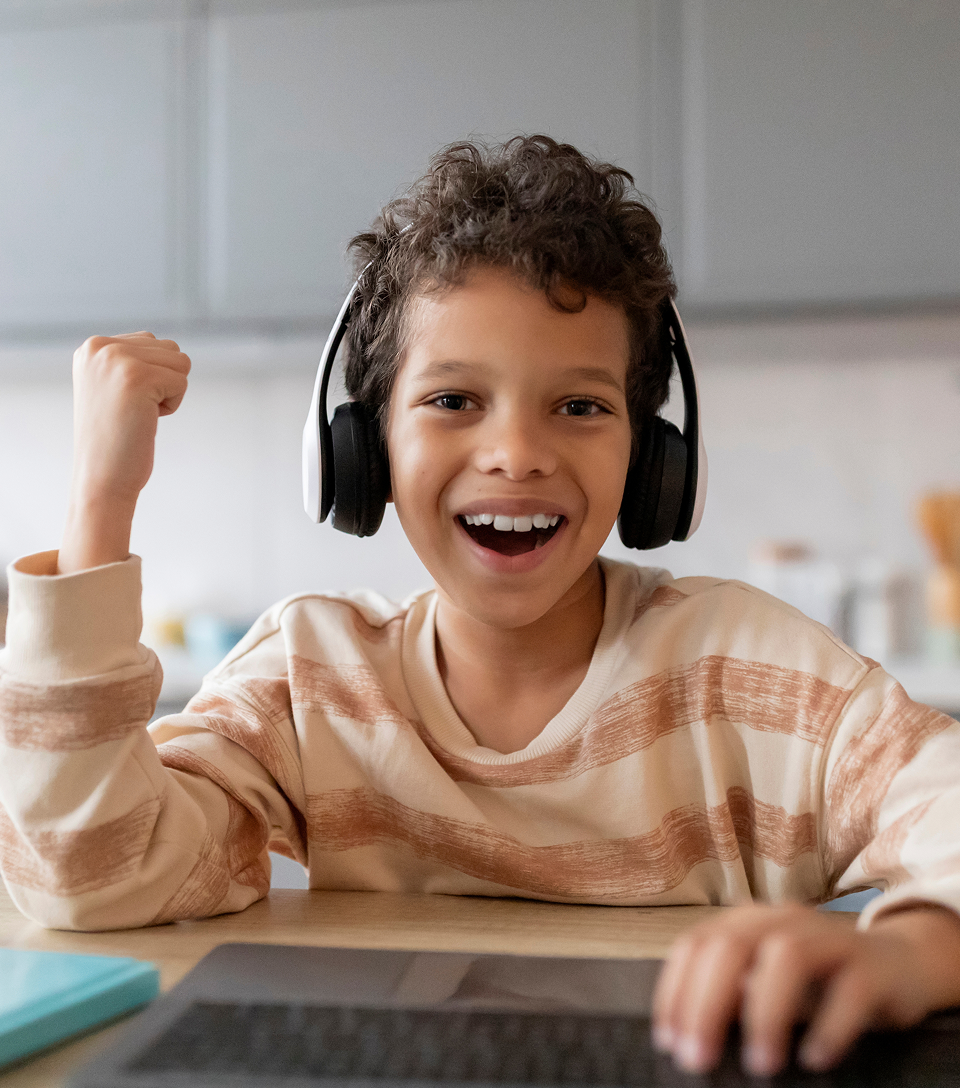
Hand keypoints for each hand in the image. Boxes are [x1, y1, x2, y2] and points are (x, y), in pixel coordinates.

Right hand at [59, 332, 190, 573]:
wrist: (100, 478)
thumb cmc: (114, 439)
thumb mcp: (113, 386)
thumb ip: (132, 360)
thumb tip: (171, 349)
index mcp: (92, 346)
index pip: (152, 341)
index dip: (151, 378)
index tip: (124, 402)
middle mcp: (99, 346)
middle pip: (170, 349)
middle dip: (163, 383)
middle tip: (133, 410)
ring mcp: (116, 359)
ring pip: (180, 363)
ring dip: (169, 393)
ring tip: (139, 414)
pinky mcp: (137, 377)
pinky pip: (182, 383)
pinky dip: (171, 406)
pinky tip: (145, 420)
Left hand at [652, 902, 959, 1076]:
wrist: (898, 963)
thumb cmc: (817, 980)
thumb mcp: (765, 983)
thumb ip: (729, 995)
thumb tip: (684, 1035)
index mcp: (747, 921)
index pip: (695, 944)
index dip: (675, 991)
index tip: (668, 1041)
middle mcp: (783, 919)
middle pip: (731, 946)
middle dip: (706, 1004)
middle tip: (698, 1059)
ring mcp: (829, 937)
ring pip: (787, 955)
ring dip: (766, 1012)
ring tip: (759, 1065)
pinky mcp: (873, 965)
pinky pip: (850, 989)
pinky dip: (829, 1026)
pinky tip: (814, 1059)